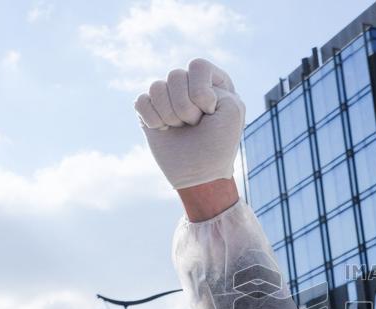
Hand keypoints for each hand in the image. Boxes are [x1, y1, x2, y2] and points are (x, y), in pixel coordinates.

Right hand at [135, 59, 244, 189]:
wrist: (200, 174)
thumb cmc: (219, 144)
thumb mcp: (234, 112)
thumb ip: (216, 84)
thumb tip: (178, 84)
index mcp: (213, 82)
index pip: (198, 66)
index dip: (201, 92)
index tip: (210, 112)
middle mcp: (190, 85)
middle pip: (175, 76)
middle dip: (185, 108)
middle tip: (195, 126)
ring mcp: (168, 97)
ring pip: (156, 88)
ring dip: (170, 116)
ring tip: (181, 129)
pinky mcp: (150, 110)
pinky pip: (141, 101)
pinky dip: (153, 120)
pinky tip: (164, 131)